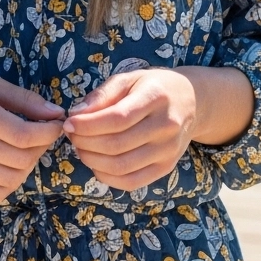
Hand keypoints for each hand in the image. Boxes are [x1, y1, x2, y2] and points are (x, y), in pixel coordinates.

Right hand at [0, 72, 64, 202]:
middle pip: (21, 158)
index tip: (56, 124)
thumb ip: (23, 99)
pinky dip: (12, 182)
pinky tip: (11, 165)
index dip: (48, 132)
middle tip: (42, 134)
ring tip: (27, 149)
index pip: (23, 134)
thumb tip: (56, 113)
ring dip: (29, 165)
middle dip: (41, 147)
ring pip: (12, 178)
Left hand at [62, 69, 197, 190]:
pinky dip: (107, 177)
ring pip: (121, 166)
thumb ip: (102, 94)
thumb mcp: (129, 79)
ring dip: (92, 160)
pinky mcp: (166, 168)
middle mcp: (166, 126)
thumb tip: (76, 114)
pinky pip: (131, 182)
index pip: (117, 119)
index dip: (88, 125)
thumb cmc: (153, 87)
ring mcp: (168, 151)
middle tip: (71, 135)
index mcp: (156, 98)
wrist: (191, 102)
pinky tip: (96, 163)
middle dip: (85, 142)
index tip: (69, 123)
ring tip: (81, 147)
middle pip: (117, 145)